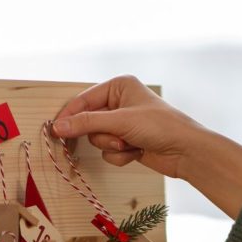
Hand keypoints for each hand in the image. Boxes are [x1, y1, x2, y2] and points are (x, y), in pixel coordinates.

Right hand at [51, 76, 241, 218]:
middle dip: (103, 134)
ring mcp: (123, 123)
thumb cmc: (160, 127)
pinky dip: (121, 155)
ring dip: (113, 146)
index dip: (69, 116)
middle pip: (89, 122)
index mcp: (118, 86)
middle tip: (115, 139)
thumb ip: (87, 123)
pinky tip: (138, 152)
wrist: (186, 151)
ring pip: (98, 139)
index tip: (55, 131)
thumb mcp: (121, 121)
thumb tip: (57, 126)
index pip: (83, 100)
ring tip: (131, 144)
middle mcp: (119, 102)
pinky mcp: (127, 142)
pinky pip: (109, 152)